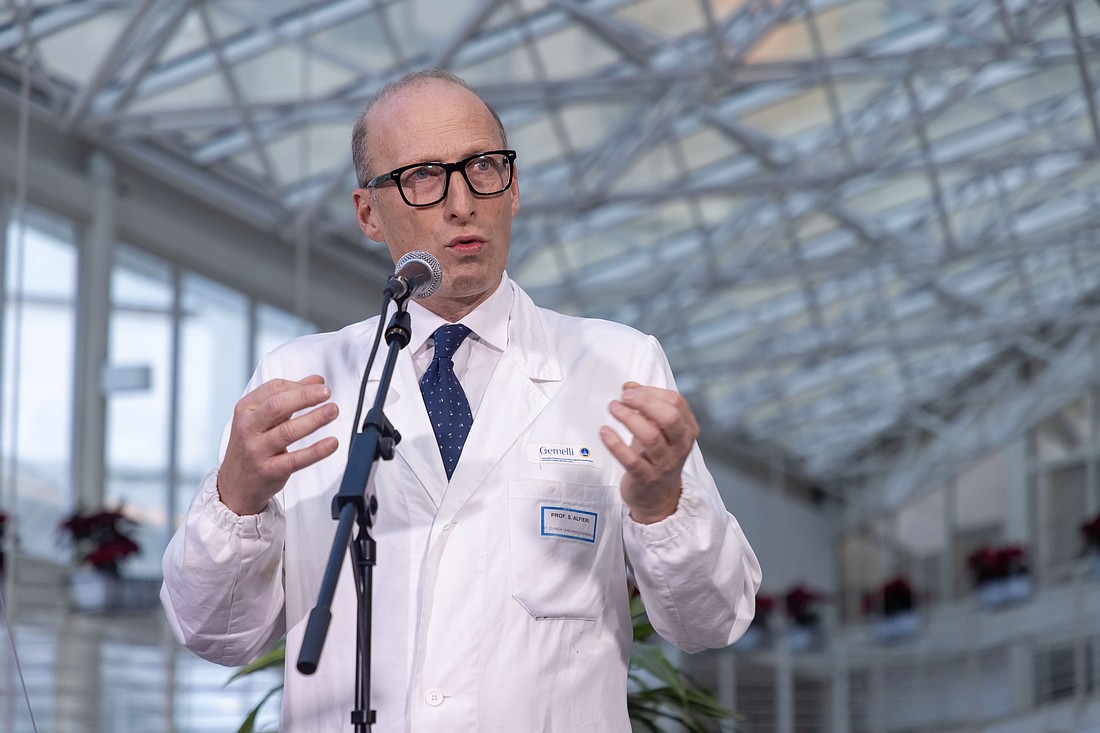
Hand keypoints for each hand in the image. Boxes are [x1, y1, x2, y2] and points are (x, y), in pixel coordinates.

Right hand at [217, 375, 339, 514]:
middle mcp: (248, 428)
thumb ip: (289, 398)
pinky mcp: (269, 471)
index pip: (274, 389)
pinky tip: (331, 443)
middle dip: (305, 396)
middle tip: (326, 393)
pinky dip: (317, 451)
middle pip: (278, 406)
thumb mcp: (262, 418)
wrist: (235, 485)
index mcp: (246, 410)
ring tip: (332, 411)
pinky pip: (296, 459)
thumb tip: (316, 381)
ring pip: (288, 432)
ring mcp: (257, 450)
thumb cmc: (251, 446)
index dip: (299, 386)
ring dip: (314, 419)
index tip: (319, 386)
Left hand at [599, 381, 698, 523]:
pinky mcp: (646, 478)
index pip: (676, 402)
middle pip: (669, 417)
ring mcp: (664, 464)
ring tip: (613, 408)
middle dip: (645, 402)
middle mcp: (680, 446)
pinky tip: (605, 432)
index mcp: (687, 430)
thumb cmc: (656, 457)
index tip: (631, 389)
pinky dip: (616, 444)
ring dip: (629, 418)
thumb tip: (629, 386)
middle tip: (624, 396)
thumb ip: (647, 407)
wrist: (658, 498)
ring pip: (651, 436)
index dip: (651, 391)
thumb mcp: (658, 430)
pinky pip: (631, 460)